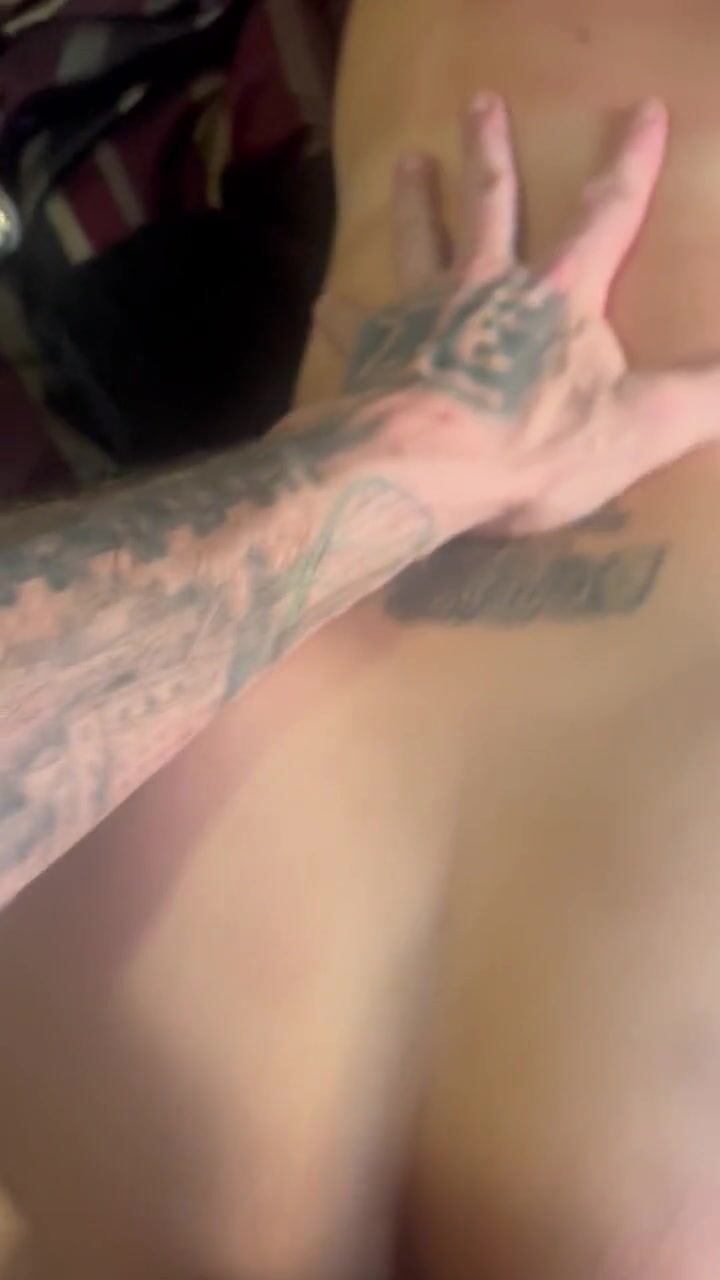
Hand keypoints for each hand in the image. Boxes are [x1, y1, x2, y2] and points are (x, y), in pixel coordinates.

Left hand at [318, 94, 719, 533]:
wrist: (422, 471)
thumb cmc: (531, 446)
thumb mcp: (638, 427)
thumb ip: (699, 398)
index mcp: (557, 296)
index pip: (605, 215)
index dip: (630, 165)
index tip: (643, 112)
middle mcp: (485, 287)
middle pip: (492, 206)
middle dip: (492, 153)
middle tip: (480, 103)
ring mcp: (422, 316)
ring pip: (419, 242)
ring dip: (417, 201)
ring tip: (407, 160)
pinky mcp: (374, 354)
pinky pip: (357, 327)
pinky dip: (345, 315)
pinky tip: (327, 301)